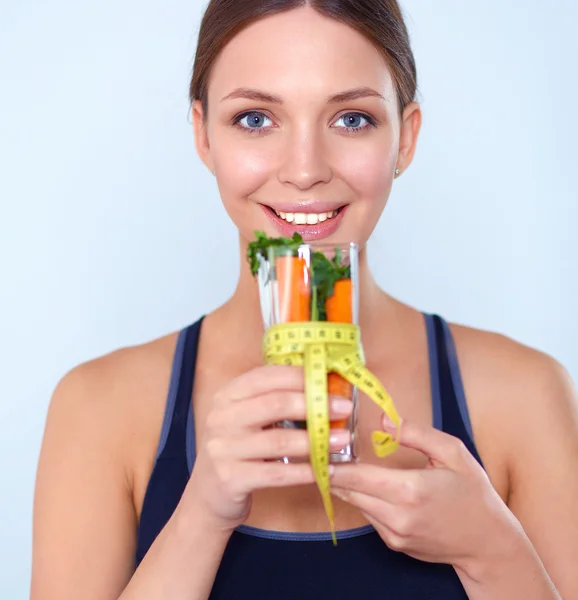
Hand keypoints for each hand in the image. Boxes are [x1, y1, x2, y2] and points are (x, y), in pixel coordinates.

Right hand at [183, 365, 352, 532]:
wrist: (207, 496)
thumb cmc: (237, 449)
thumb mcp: (245, 418)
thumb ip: (274, 401)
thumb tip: (323, 388)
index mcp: (227, 395)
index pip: (266, 376)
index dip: (300, 377)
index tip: (329, 381)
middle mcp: (221, 418)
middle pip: (275, 404)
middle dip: (315, 404)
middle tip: (344, 407)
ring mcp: (222, 449)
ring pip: (278, 440)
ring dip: (316, 440)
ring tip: (342, 439)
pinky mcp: (230, 479)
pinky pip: (276, 474)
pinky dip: (304, 472)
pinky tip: (324, 469)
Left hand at [331, 417, 519, 570]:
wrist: (488, 542)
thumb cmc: (473, 493)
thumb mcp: (453, 453)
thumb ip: (416, 433)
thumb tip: (384, 420)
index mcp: (410, 490)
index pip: (356, 477)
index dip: (332, 464)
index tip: (316, 450)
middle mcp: (398, 516)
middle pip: (349, 491)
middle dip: (335, 472)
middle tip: (322, 450)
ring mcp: (395, 534)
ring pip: (357, 504)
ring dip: (349, 486)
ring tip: (345, 464)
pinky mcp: (395, 544)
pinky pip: (370, 517)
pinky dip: (366, 500)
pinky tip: (375, 486)